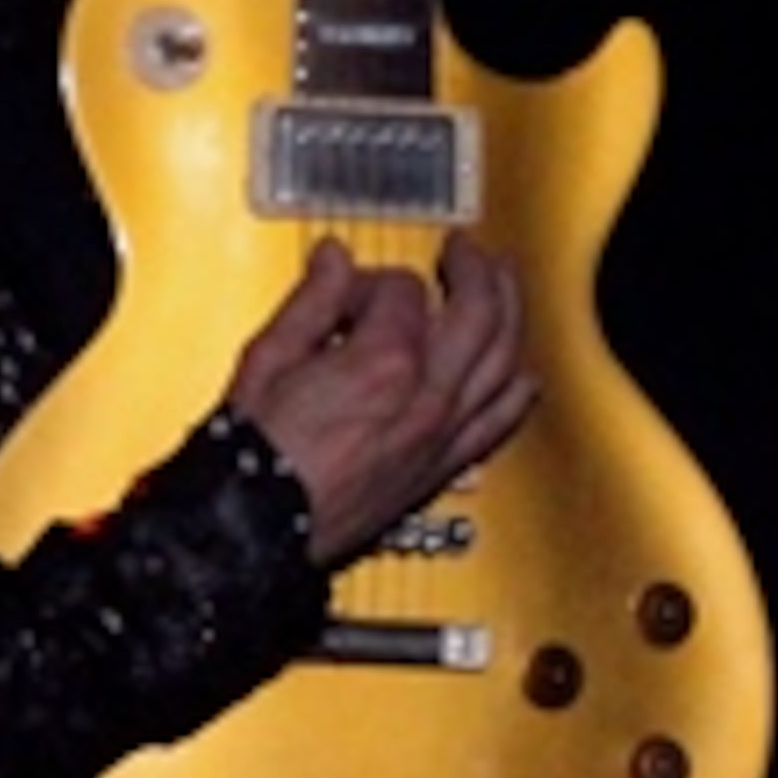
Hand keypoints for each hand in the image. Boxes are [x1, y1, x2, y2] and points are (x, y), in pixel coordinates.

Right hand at [226, 231, 536, 564]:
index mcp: (383, 360)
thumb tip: (332, 258)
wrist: (256, 526)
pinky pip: (500, 420)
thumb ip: (310, 302)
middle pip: (479, 310)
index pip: (402, 290)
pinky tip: (521, 373)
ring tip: (506, 287)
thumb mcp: (269, 359)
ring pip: (503, 358)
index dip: (373, 279)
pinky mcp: (442, 466)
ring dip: (511, 313)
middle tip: (464, 250)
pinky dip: (517, 389)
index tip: (349, 289)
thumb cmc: (256, 456)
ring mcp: (442, 432)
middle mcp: (427, 395)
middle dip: (475, 270)